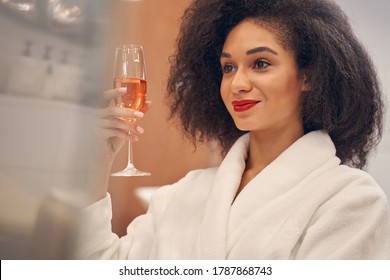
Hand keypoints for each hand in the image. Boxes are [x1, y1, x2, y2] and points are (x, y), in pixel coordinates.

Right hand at [85, 88, 151, 203]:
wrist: (102, 155)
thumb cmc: (112, 137)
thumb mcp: (124, 123)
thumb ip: (135, 112)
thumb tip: (149, 103)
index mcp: (100, 108)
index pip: (103, 96)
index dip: (113, 92)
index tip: (124, 89)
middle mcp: (94, 114)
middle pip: (112, 110)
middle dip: (128, 112)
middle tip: (142, 115)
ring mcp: (93, 125)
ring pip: (115, 122)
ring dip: (130, 126)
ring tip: (141, 131)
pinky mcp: (96, 135)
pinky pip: (113, 132)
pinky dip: (126, 135)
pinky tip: (135, 139)